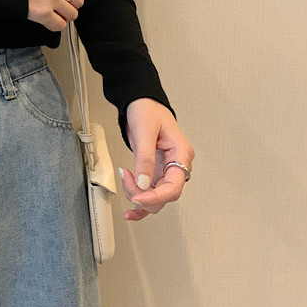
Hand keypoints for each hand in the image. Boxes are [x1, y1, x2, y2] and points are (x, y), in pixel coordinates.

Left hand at [118, 98, 194, 220]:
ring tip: (125, 180)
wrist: (141, 101)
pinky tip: (130, 204)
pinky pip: (150, 191)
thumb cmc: (147, 109)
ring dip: (139, 196)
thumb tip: (143, 183)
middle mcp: (177, 164)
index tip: (137, 198)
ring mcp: (166, 168)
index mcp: (181, 153)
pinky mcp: (155, 170)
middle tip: (126, 181)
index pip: (174, 185)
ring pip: (157, 196)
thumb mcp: (144, 131)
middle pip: (165, 195)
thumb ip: (144, 159)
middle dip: (144, 194)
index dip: (155, 196)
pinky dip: (140, 199)